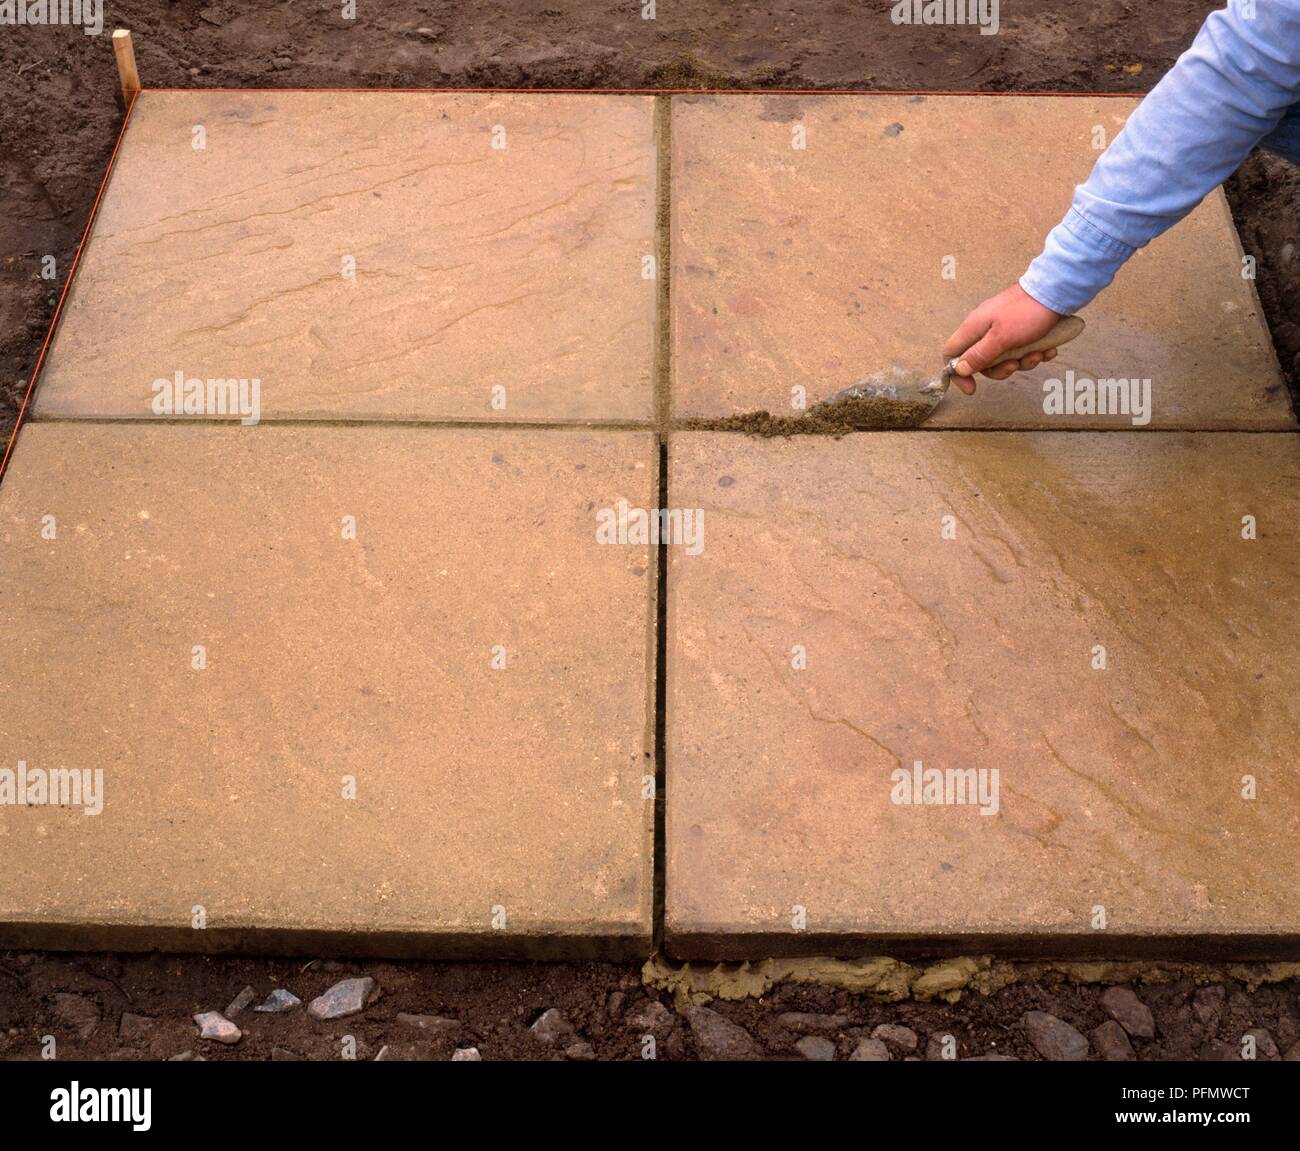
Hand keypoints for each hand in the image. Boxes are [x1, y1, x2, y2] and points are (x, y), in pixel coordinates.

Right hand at [942, 285, 1061, 394]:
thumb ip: (979, 355)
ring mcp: (1002, 327)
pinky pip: (1020, 348)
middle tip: (1015, 366)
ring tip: (1038, 353)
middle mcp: (984, 328)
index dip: (958, 373)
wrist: (1056, 290)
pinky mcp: (1019, 327)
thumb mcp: (1001, 339)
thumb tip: (959, 369)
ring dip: (1022, 361)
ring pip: (1004, 356)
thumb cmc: (1027, 312)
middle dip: (1000, 369)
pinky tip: (1047, 349)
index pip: (951, 353)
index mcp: (973, 328)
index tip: (972, 387)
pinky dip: (1033, 352)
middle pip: (981, 361)